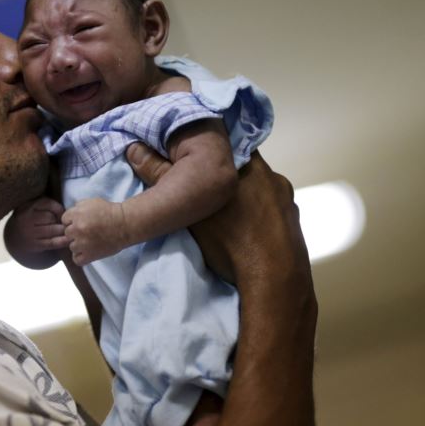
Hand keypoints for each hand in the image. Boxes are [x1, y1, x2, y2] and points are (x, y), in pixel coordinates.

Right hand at [4, 197, 69, 268]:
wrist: (15, 238)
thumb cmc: (30, 220)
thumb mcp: (32, 208)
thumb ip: (46, 205)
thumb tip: (67, 211)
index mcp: (26, 206)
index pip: (47, 204)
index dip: (58, 208)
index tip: (61, 212)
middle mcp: (25, 219)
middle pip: (50, 217)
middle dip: (59, 220)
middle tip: (64, 223)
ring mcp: (28, 233)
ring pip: (53, 229)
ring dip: (62, 230)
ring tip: (66, 230)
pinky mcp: (34, 245)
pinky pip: (52, 242)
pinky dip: (62, 241)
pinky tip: (68, 240)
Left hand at [61, 198, 128, 266]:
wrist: (125, 224)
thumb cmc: (110, 212)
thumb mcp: (90, 202)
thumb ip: (77, 207)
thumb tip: (70, 216)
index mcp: (76, 215)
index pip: (64, 220)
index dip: (73, 220)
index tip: (82, 221)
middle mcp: (77, 229)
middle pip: (67, 233)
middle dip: (75, 232)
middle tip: (87, 231)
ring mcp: (82, 244)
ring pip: (71, 246)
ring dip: (78, 244)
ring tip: (90, 241)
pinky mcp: (90, 255)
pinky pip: (77, 259)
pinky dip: (80, 256)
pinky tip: (87, 251)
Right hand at [127, 142, 317, 425]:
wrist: (275, 283)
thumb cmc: (230, 241)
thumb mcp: (183, 208)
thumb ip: (156, 177)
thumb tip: (133, 151)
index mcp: (251, 166)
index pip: (224, 142)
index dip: (202, 145)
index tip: (183, 149)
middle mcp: (273, 181)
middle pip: (239, 165)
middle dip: (216, 171)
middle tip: (190, 179)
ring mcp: (286, 206)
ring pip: (254, 191)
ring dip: (233, 196)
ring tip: (208, 210)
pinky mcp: (291, 232)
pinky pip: (266, 214)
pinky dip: (248, 218)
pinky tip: (231, 233)